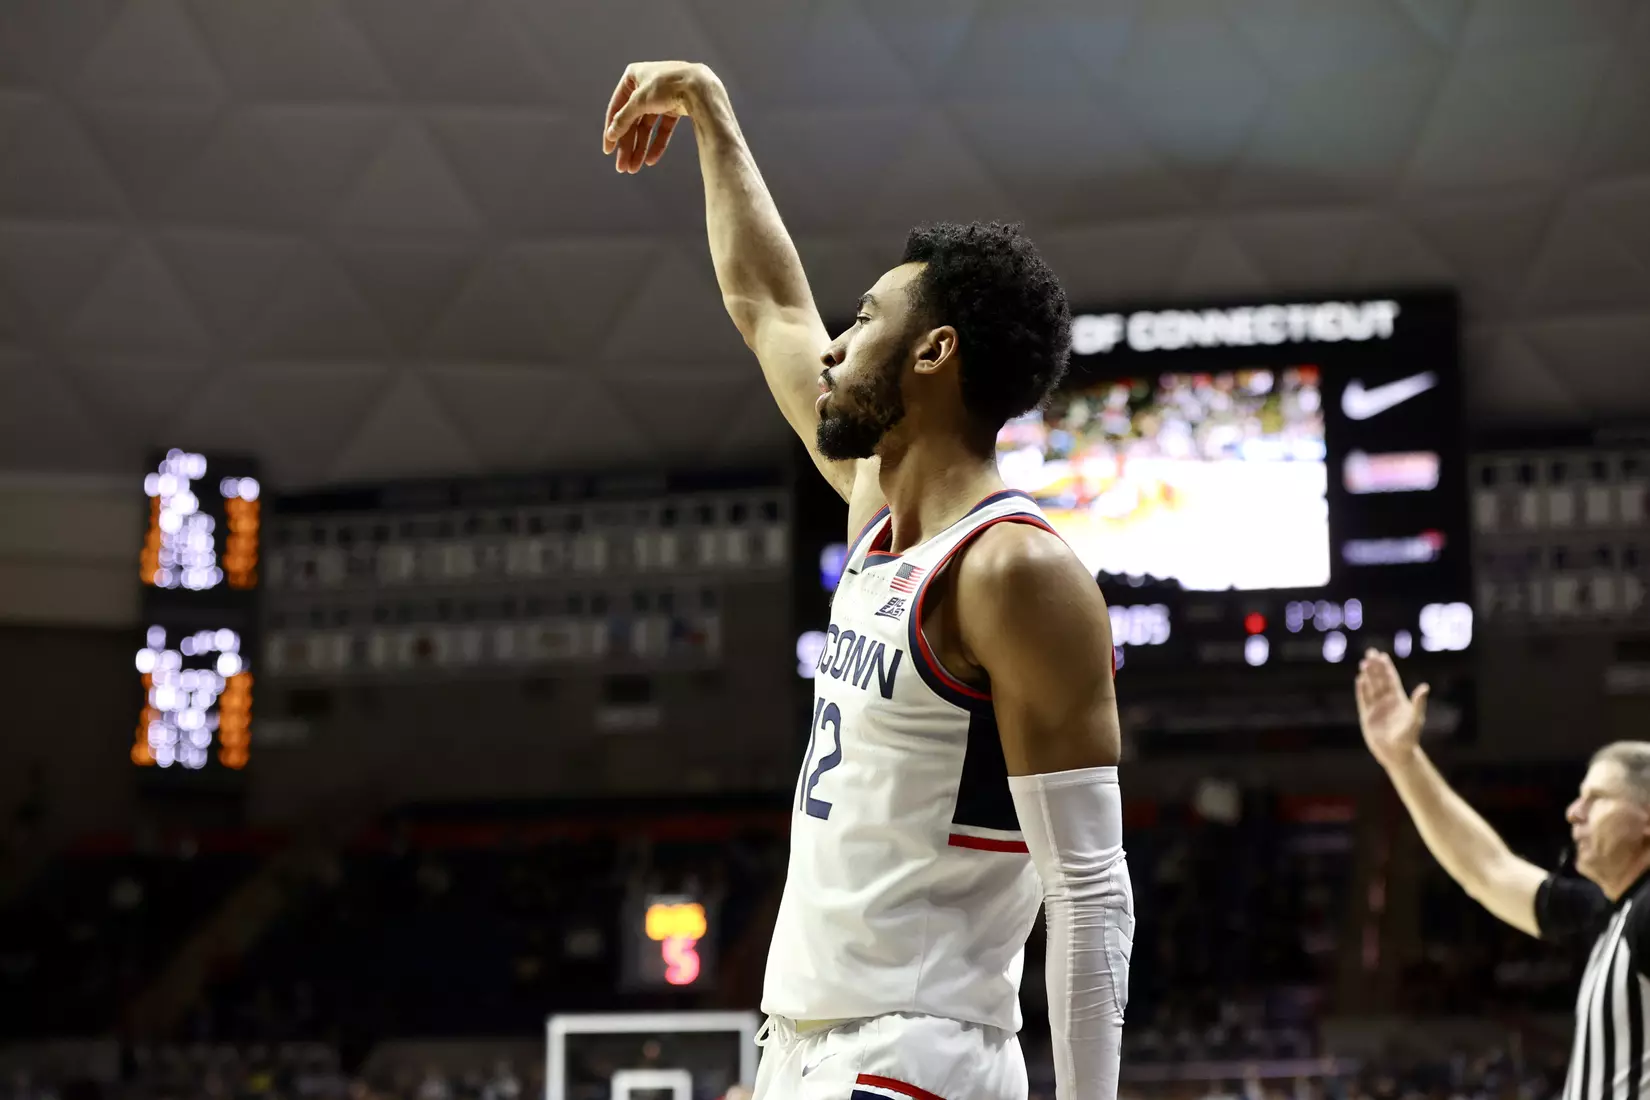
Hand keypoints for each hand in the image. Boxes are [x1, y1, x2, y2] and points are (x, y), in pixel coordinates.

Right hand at [602, 61, 709, 172]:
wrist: (699, 86)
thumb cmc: (667, 85)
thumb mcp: (638, 101)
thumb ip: (623, 119)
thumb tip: (611, 134)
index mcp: (633, 76)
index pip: (617, 108)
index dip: (612, 130)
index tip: (608, 150)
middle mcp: (646, 86)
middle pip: (632, 121)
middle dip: (627, 146)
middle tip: (622, 167)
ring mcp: (661, 97)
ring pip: (647, 127)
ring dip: (640, 148)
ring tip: (634, 168)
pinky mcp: (675, 107)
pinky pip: (663, 129)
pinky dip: (657, 144)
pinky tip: (650, 160)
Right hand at [1354, 649, 1428, 770]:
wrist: (1396, 753)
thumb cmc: (1409, 738)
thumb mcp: (1416, 719)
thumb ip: (1418, 703)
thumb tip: (1425, 687)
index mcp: (1398, 699)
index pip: (1391, 679)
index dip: (1386, 667)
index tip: (1382, 655)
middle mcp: (1387, 701)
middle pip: (1379, 680)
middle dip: (1375, 666)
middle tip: (1370, 652)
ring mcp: (1376, 708)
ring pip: (1371, 687)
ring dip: (1367, 675)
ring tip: (1363, 663)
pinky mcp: (1367, 716)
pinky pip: (1363, 700)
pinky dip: (1361, 690)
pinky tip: (1359, 680)